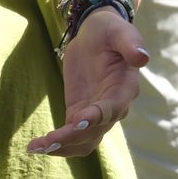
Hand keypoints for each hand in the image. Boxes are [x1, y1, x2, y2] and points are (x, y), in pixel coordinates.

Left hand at [26, 9, 148, 156]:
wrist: (96, 35)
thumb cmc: (110, 31)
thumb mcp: (119, 31)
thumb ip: (130, 44)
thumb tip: (142, 57)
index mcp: (125, 89)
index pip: (112, 108)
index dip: (96, 117)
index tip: (77, 121)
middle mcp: (113, 107)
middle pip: (95, 131)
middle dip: (72, 138)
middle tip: (48, 141)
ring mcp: (95, 114)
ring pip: (83, 141)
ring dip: (62, 147)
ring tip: (37, 148)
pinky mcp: (79, 114)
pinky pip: (69, 135)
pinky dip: (54, 143)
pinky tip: (35, 145)